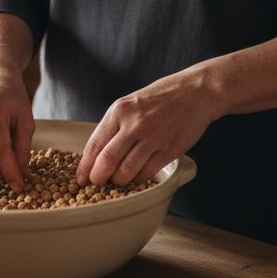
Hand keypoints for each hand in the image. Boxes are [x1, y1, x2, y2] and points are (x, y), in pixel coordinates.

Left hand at [78, 70, 223, 186]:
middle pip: (107, 161)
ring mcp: (153, 137)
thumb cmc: (161, 97)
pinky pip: (147, 172)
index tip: (80, 179)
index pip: (94, 145)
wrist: (195, 92)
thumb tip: (97, 153)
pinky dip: (138, 179)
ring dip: (119, 181)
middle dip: (98, 178)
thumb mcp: (131, 102)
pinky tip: (137, 177)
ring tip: (118, 181)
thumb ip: (115, 125)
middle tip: (97, 184)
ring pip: (126, 171)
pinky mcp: (170, 150)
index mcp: (119, 111)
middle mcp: (134, 124)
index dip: (85, 166)